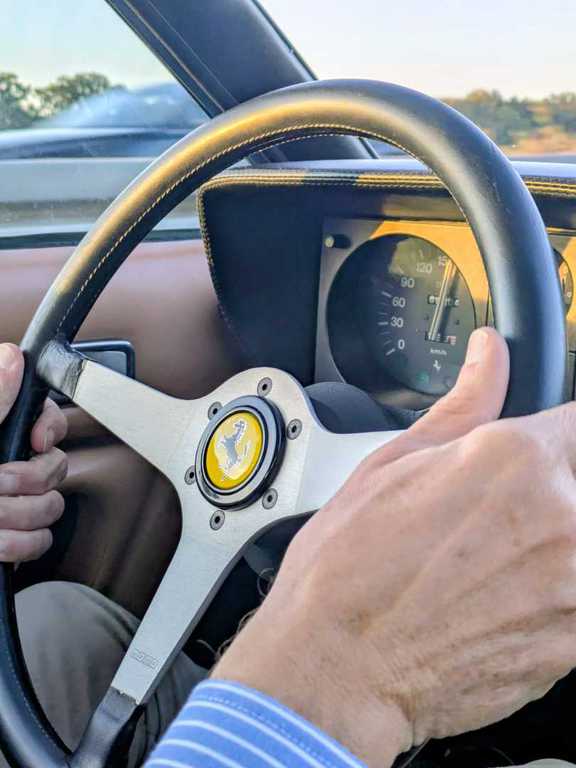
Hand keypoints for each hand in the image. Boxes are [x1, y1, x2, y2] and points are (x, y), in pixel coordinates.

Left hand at [0, 344, 67, 561]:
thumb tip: (11, 357)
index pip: (43, 415)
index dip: (48, 427)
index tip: (35, 440)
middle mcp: (3, 464)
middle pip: (55, 463)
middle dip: (29, 479)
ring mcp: (7, 504)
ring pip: (50, 505)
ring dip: (21, 515)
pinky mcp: (8, 538)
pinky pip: (39, 540)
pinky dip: (20, 544)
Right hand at [214, 328, 575, 766]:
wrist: (337, 670)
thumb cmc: (349, 568)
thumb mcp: (393, 461)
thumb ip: (464, 401)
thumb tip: (489, 352)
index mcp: (516, 457)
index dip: (558, 433)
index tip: (544, 448)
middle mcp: (561, 515)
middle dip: (553, 484)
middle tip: (497, 515)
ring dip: (553, 538)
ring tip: (493, 560)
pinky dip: (556, 588)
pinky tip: (501, 598)